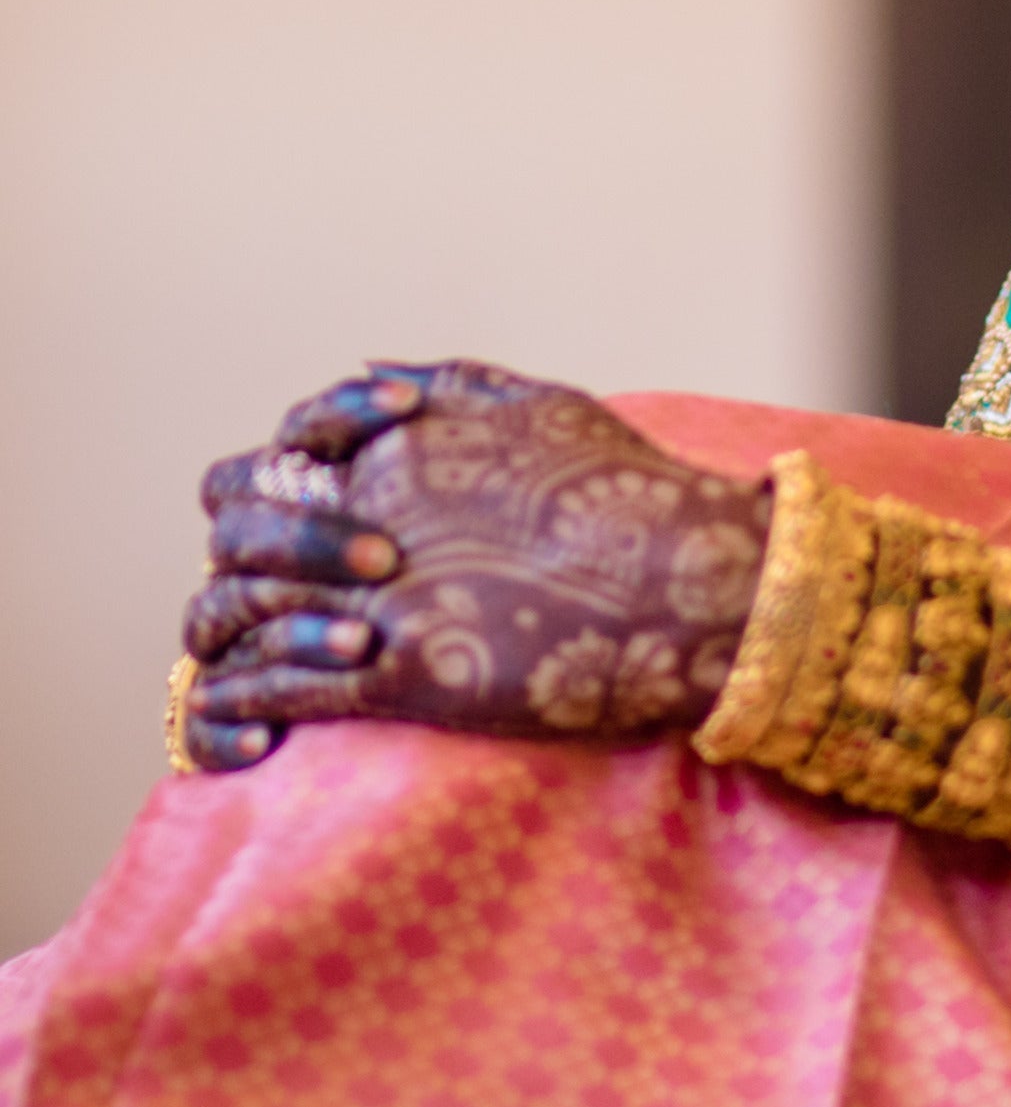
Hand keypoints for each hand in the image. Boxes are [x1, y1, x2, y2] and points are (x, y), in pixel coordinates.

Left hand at [180, 361, 768, 772]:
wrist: (681, 581)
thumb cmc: (626, 490)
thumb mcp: (543, 404)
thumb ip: (451, 384)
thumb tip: (372, 371)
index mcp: (401, 446)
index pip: (282, 450)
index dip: (281, 479)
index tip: (313, 512)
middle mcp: (370, 512)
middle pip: (238, 527)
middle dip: (245, 557)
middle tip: (276, 590)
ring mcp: (375, 594)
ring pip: (234, 611)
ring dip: (233, 636)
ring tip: (251, 661)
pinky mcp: (393, 673)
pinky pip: (272, 689)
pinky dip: (240, 710)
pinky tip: (251, 735)